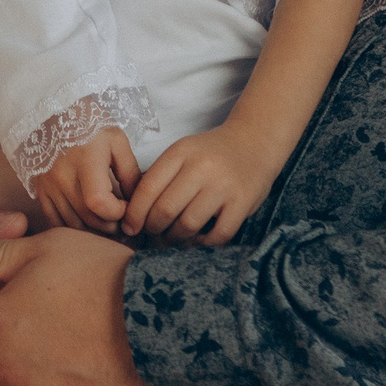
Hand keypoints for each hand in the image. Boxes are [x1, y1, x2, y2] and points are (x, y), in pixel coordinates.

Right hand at [34, 127, 139, 234]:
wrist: (55, 113)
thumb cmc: (90, 125)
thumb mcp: (117, 142)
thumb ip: (130, 173)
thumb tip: (136, 202)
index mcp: (85, 161)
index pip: (99, 203)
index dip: (117, 212)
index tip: (126, 205)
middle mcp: (63, 177)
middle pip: (87, 218)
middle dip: (110, 224)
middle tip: (121, 218)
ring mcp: (49, 186)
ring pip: (72, 224)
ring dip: (93, 229)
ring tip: (106, 221)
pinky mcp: (40, 190)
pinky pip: (54, 220)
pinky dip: (72, 227)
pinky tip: (85, 221)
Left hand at [120, 122, 281, 245]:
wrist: (255, 142)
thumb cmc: (211, 154)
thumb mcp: (183, 153)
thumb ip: (160, 177)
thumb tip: (133, 214)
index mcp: (181, 152)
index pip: (148, 188)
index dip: (134, 213)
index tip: (129, 227)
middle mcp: (202, 167)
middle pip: (165, 210)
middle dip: (152, 229)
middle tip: (152, 234)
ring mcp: (224, 185)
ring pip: (188, 225)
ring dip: (175, 238)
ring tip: (172, 238)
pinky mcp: (243, 202)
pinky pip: (218, 234)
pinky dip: (204, 242)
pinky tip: (198, 238)